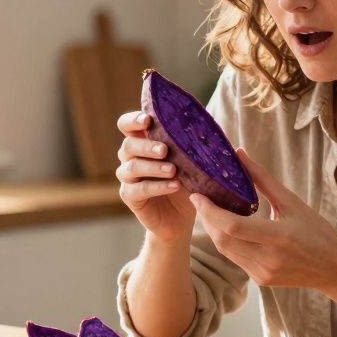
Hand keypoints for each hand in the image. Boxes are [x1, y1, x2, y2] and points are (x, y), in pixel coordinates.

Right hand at [115, 110, 194, 242]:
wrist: (181, 217)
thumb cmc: (186, 182)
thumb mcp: (192, 161)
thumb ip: (195, 141)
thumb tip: (209, 118)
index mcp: (142, 142)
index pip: (127, 125)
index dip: (133, 120)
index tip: (148, 120)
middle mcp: (130, 158)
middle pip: (128, 145)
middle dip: (146, 146)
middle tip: (165, 150)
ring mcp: (128, 178)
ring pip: (131, 167)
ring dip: (153, 167)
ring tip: (173, 170)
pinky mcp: (129, 196)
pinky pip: (138, 189)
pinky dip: (157, 187)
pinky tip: (174, 185)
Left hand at [190, 148, 336, 293]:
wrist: (335, 268)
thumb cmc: (316, 230)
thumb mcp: (292, 202)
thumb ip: (262, 179)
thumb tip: (240, 153)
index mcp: (278, 237)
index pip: (232, 226)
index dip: (210, 211)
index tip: (197, 195)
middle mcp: (268, 258)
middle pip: (223, 240)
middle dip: (207, 219)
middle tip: (201, 200)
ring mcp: (263, 273)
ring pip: (225, 251)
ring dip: (215, 230)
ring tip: (212, 211)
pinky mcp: (261, 280)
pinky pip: (236, 259)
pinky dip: (229, 242)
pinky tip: (230, 228)